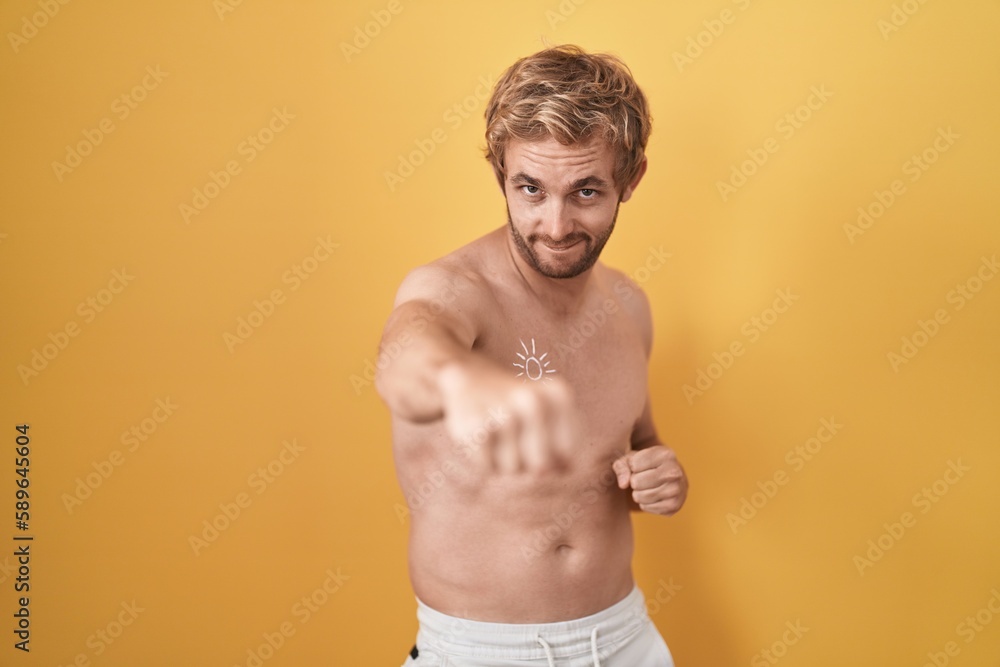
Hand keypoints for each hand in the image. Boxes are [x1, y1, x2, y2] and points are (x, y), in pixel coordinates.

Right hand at [436, 359, 576, 473]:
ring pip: (512, 469)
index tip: (539, 436)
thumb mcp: (550, 418)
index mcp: (558, 396)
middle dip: (527, 462)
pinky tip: (481, 435)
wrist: (472, 377)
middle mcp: (534, 401)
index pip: (565, 456)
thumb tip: (560, 470)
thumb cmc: (517, 408)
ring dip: (502, 460)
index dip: (551, 456)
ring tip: (496, 433)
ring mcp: (504, 412)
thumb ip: (564, 450)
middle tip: (515, 436)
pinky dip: (483, 460)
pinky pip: (487, 467)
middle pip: (541, 466)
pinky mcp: (475, 424)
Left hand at [612, 445, 687, 514]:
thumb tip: (623, 484)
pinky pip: (646, 507)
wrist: (668, 477)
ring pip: (640, 496)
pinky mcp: (674, 505)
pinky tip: (652, 495)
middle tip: (642, 478)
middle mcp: (674, 471)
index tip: (640, 466)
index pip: (634, 465)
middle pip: (636, 482)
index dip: (632, 467)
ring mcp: (677, 490)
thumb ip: (621, 466)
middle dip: (634, 482)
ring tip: (646, 487)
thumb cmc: (645, 465)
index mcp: (666, 454)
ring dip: (638, 493)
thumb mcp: (631, 458)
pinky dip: (644, 503)